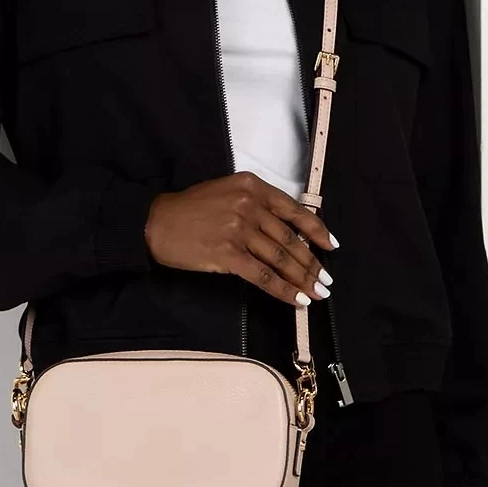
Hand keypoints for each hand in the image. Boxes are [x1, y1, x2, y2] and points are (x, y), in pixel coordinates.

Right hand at [144, 172, 338, 306]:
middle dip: (312, 263)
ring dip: (303, 279)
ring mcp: (239, 229)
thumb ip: (256, 207)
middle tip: (326, 280)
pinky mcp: (228, 253)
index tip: (330, 247)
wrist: (157, 222)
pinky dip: (283, 289)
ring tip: (317, 293)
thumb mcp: (226, 194)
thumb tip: (286, 235)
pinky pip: (263, 275)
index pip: (294, 211)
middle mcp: (249, 205)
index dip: (317, 231)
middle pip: (290, 239)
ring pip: (281, 258)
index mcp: (252, 187)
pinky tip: (296, 299)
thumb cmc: (189, 209)